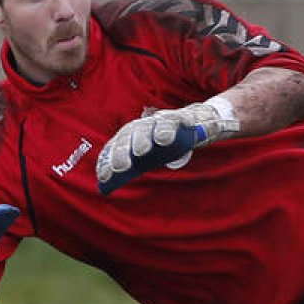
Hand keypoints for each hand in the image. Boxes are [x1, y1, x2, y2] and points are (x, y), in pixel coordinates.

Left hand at [96, 102, 238, 193]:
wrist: (199, 124)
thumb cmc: (171, 144)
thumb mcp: (153, 157)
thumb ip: (139, 166)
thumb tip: (110, 186)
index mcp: (134, 134)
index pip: (117, 144)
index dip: (109, 160)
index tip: (104, 177)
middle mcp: (145, 125)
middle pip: (129, 134)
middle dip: (124, 150)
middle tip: (122, 168)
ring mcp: (162, 120)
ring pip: (151, 125)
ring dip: (147, 136)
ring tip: (145, 150)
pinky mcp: (182, 118)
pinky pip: (176, 120)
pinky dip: (174, 126)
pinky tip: (169, 137)